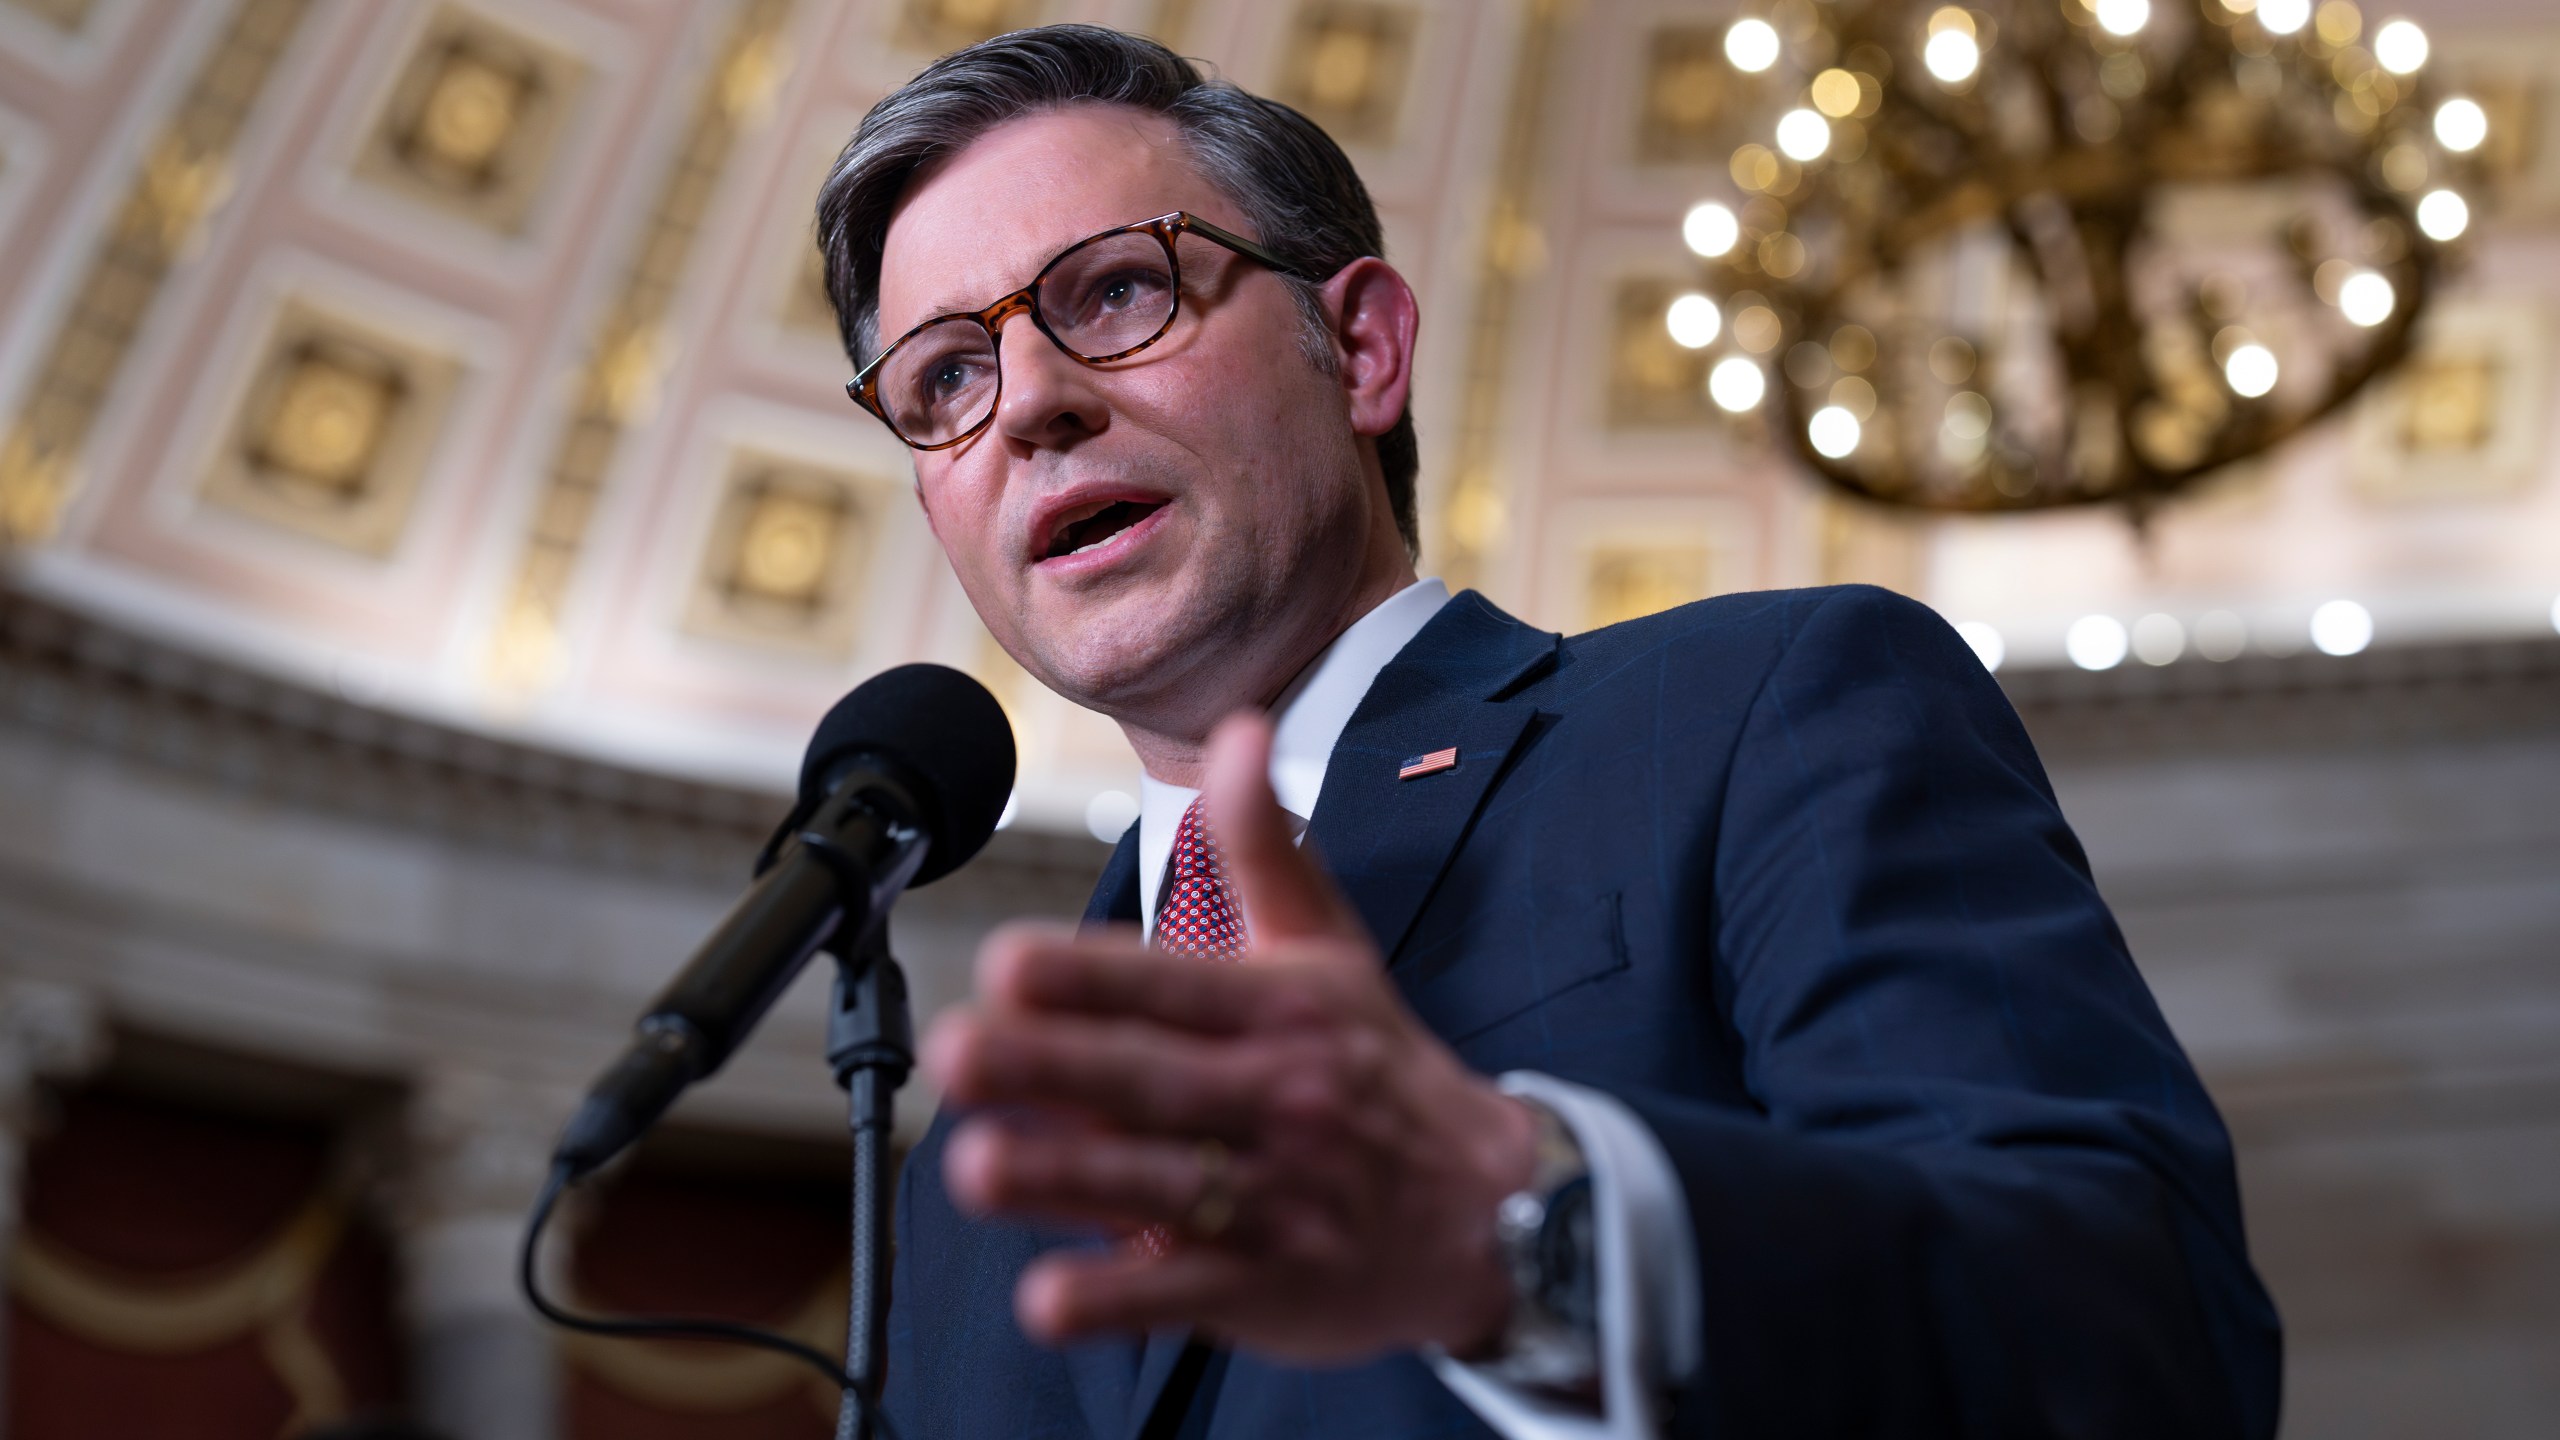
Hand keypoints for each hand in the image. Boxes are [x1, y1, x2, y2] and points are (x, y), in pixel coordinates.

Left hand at [920, 712, 1537, 1363]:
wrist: (1496, 1210)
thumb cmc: (1384, 1067)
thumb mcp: (1333, 944)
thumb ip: (1264, 842)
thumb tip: (1239, 726)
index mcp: (1278, 1011)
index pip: (1173, 985)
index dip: (1091, 976)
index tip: (1008, 962)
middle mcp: (1272, 1099)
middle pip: (1150, 1081)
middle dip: (1052, 1068)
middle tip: (958, 1052)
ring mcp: (1270, 1199)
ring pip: (1155, 1186)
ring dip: (1064, 1180)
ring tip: (974, 1165)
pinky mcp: (1266, 1287)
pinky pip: (1184, 1294)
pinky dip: (1119, 1301)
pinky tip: (1050, 1300)